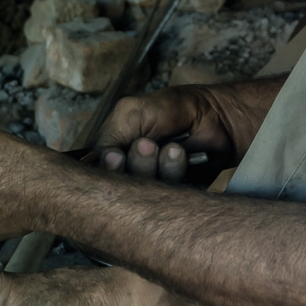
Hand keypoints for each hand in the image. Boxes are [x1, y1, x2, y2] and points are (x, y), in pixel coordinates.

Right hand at [95, 85, 235, 182]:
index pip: (95, 177)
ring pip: (142, 194)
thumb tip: (93, 166)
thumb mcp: (130, 113)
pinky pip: (167, 196)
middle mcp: (128, 174)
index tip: (117, 156)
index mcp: (111, 154)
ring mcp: (151, 186)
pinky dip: (173, 170)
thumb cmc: (171, 109)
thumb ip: (108, 139)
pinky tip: (179, 152)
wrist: (212, 114)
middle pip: (117, 189)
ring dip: (155, 166)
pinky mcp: (174, 196)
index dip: (105, 170)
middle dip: (134, 165)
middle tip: (147, 145)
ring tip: (170, 146)